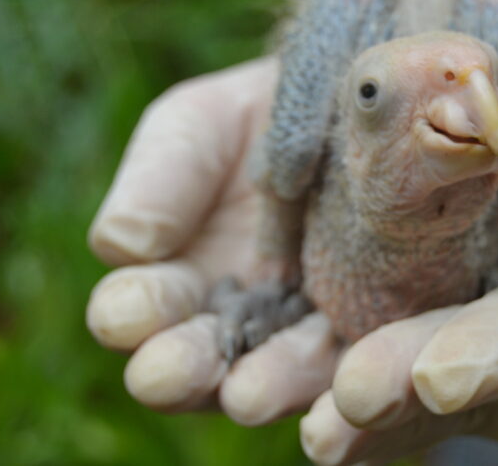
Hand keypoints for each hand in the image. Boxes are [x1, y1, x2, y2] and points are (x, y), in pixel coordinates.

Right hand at [86, 56, 339, 414]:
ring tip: (247, 396)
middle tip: (164, 373)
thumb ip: (159, 181)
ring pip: (280, 373)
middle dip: (181, 369)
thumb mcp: (196, 129)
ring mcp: (305, 332)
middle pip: (201, 361)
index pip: (142, 310)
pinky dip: (346, 376)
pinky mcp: (374, 330)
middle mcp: (236, 323)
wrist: (352, 101)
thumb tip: (123, 247)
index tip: (123, 312)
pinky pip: (358, 359)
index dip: (131, 314)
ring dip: (262, 387)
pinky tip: (340, 381)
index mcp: (174, 282)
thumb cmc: (256, 116)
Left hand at [294, 5, 497, 463]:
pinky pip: (420, 361)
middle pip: (490, 370)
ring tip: (305, 425)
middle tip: (339, 414)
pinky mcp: (481, 325)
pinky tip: (302, 393)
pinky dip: (367, 378)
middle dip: (415, 394)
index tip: (441, 374)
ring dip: (377, 410)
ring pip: (446, 385)